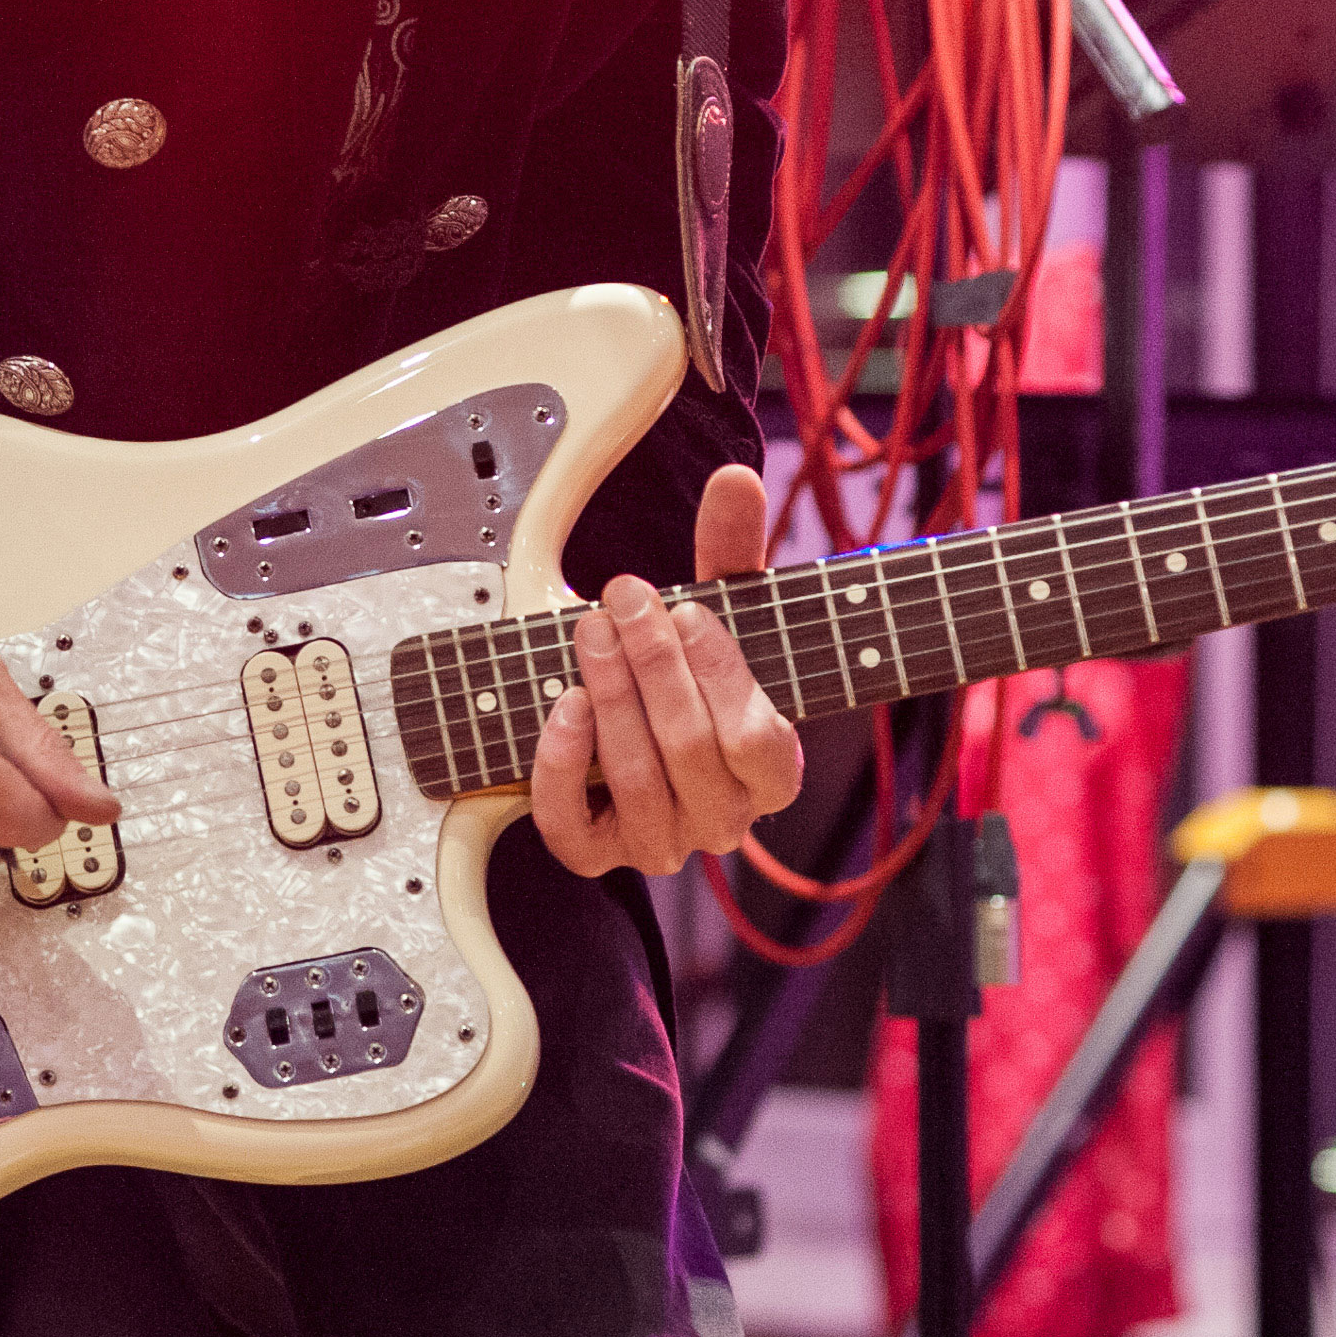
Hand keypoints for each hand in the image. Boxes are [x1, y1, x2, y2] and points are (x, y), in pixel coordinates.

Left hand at [531, 463, 803, 876]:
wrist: (632, 724)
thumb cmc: (691, 667)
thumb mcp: (718, 606)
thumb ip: (733, 550)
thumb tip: (734, 480)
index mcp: (772, 771)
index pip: (757, 741)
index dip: (719, 674)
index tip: (685, 609)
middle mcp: (724, 819)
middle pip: (690, 750)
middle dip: (652, 666)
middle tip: (623, 599)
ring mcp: (660, 843)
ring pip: (636, 781)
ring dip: (611, 697)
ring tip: (591, 633)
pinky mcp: (597, 855)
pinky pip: (574, 827)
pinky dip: (563, 765)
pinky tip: (566, 706)